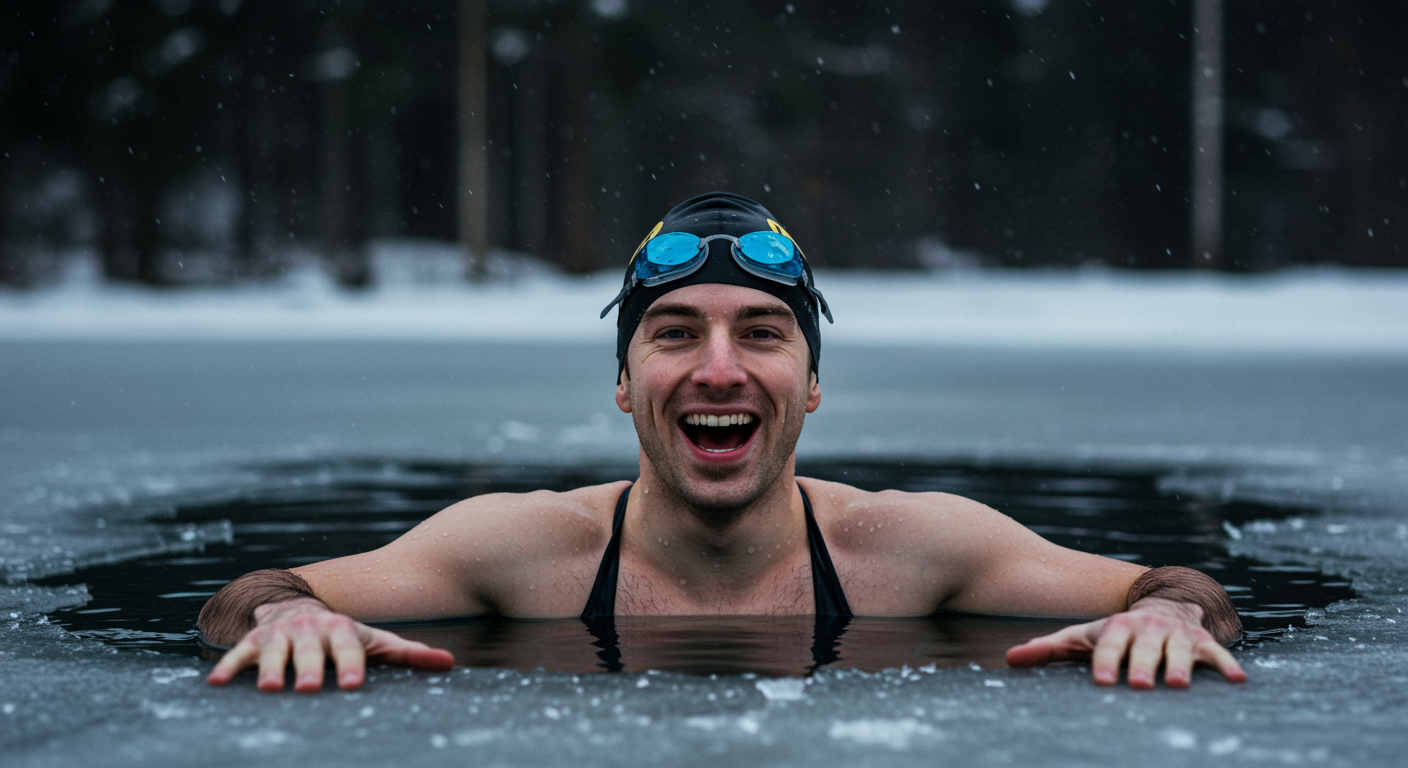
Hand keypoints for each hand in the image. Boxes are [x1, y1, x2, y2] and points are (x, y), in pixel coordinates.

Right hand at [206, 599, 454, 691]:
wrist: (298, 607)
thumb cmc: (344, 637)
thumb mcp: (377, 642)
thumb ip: (409, 655)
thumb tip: (449, 664)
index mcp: (343, 630)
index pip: (350, 647)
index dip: (351, 664)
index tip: (352, 684)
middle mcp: (311, 628)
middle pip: (311, 649)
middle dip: (308, 668)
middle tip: (307, 689)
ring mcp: (281, 634)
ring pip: (275, 651)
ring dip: (270, 669)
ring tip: (268, 690)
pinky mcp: (254, 641)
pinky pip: (239, 654)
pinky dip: (228, 667)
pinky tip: (216, 685)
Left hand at [1004, 598, 1246, 687]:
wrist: (1161, 604)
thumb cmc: (1114, 632)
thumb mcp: (1081, 636)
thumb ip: (1048, 649)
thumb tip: (1010, 660)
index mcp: (1116, 627)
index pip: (1107, 644)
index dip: (1104, 661)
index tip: (1101, 681)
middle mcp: (1147, 628)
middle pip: (1144, 648)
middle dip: (1141, 665)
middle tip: (1138, 685)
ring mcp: (1176, 635)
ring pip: (1178, 651)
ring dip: (1179, 666)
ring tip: (1178, 685)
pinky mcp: (1202, 643)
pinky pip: (1216, 654)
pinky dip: (1226, 665)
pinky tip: (1237, 680)